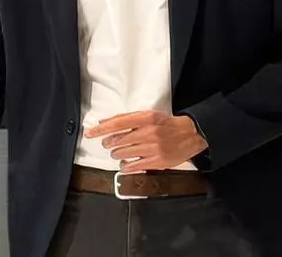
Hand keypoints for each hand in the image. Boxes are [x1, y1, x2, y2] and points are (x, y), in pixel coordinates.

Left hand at [84, 111, 207, 171]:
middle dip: (108, 143)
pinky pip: (135, 166)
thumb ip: (127, 118)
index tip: (90, 133)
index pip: (117, 123)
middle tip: (107, 144)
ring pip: (124, 153)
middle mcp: (149, 133)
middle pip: (119, 140)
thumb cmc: (166, 124)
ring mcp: (153, 148)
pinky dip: (126, 166)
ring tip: (117, 153)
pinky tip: (124, 164)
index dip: (101, 129)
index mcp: (146, 118)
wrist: (190, 135)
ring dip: (116, 154)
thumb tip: (104, 122)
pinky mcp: (157, 162)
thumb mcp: (148, 115)